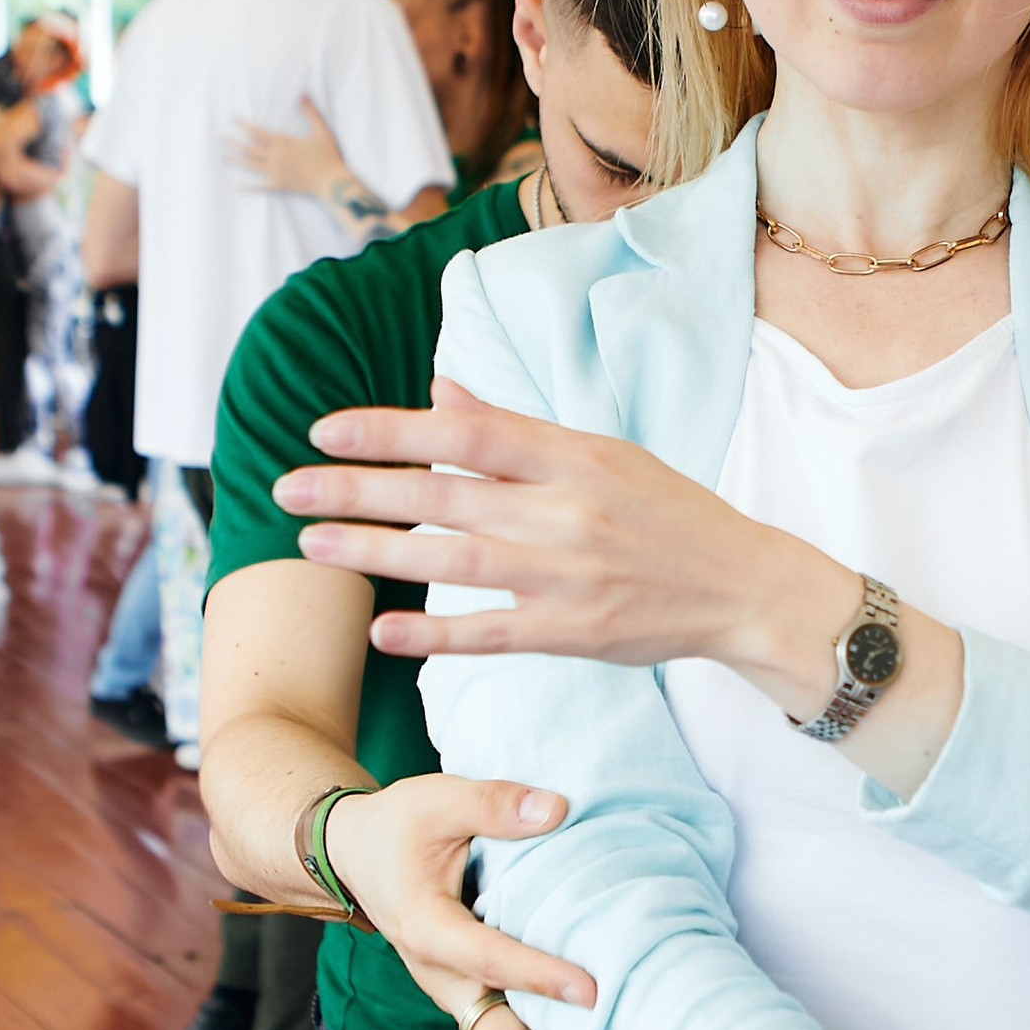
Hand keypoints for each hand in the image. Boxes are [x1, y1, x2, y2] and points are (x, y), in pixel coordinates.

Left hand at [231, 97, 348, 202]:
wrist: (332, 182)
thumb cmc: (329, 155)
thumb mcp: (322, 130)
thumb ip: (310, 112)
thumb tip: (302, 93)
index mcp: (283, 142)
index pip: (258, 132)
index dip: (244, 125)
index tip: (232, 120)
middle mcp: (276, 157)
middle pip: (250, 148)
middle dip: (234, 143)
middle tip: (220, 139)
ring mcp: (276, 172)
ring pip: (252, 165)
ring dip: (237, 160)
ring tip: (224, 157)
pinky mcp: (280, 185)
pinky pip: (261, 186)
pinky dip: (249, 187)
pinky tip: (238, 187)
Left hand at [278, 381, 793, 667]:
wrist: (743, 585)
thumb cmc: (667, 513)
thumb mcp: (602, 454)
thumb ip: (516, 431)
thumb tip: (440, 396)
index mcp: (571, 455)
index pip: (465, 433)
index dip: (389, 428)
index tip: (323, 429)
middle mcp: (564, 510)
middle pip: (442, 494)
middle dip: (357, 489)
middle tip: (286, 486)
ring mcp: (568, 575)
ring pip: (453, 561)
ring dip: (375, 553)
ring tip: (310, 546)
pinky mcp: (574, 632)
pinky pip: (491, 633)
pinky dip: (436, 633)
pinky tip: (382, 628)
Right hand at [318, 773, 594, 1029]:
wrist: (352, 854)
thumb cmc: (398, 825)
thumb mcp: (438, 800)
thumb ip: (493, 803)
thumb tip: (557, 809)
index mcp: (426, 928)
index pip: (489, 959)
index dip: (539, 976)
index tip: (592, 991)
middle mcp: (438, 972)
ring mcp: (451, 988)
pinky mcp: (465, 990)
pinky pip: (501, 1029)